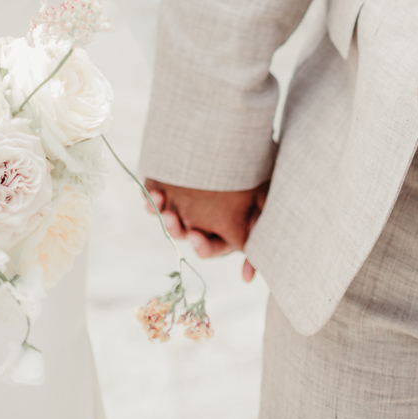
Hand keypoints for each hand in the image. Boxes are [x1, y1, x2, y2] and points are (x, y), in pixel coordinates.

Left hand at [144, 179, 266, 281]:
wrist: (242, 140)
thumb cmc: (259, 173)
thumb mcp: (265, 202)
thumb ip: (258, 235)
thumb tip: (246, 278)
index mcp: (224, 230)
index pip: (209, 246)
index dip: (202, 246)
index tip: (195, 237)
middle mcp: (203, 220)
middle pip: (185, 233)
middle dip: (176, 228)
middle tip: (172, 219)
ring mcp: (187, 203)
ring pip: (169, 216)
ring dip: (162, 214)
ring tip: (159, 202)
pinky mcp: (173, 185)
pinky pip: (158, 197)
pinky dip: (153, 198)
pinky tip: (153, 193)